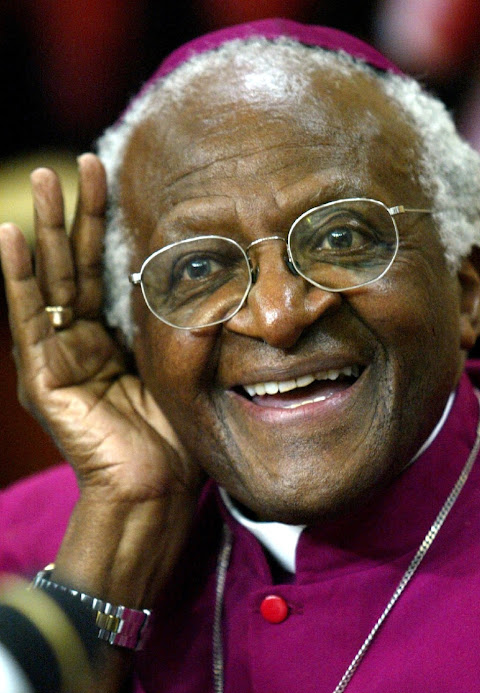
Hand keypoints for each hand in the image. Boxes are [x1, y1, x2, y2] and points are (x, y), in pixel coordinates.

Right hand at [0, 155, 202, 692]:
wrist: (160, 489)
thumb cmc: (177, 433)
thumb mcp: (180, 362)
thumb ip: (177, 321)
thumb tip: (206, 270)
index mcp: (110, 337)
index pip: (105, 268)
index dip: (107, 224)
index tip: (115, 176)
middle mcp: (79, 341)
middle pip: (76, 265)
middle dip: (78, 214)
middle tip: (83, 162)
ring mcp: (57, 358)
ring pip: (50, 282)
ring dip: (46, 231)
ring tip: (47, 181)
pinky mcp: (43, 379)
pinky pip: (29, 320)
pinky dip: (19, 278)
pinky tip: (11, 234)